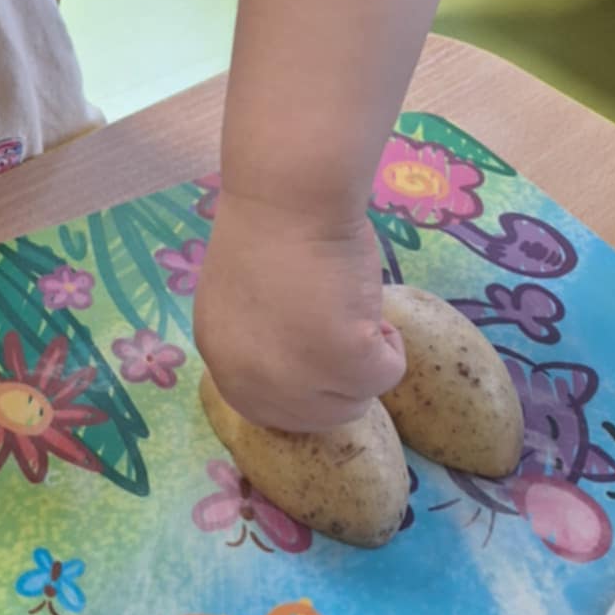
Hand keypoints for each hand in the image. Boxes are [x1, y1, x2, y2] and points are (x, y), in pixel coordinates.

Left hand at [193, 196, 403, 433]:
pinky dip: (392, 345)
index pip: (268, 412)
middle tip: (347, 330)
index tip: (325, 360)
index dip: (306, 390)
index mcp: (222, 362)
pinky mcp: (344, 361)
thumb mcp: (244, 303)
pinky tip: (373, 308)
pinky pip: (387, 375)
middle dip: (341, 380)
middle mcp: (251, 381)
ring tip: (355, 310)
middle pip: (316, 417)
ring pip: (356, 401)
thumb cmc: (269, 230)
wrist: (288, 197)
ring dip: (367, 360)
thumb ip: (260, 343)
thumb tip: (301, 364)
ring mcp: (296, 378)